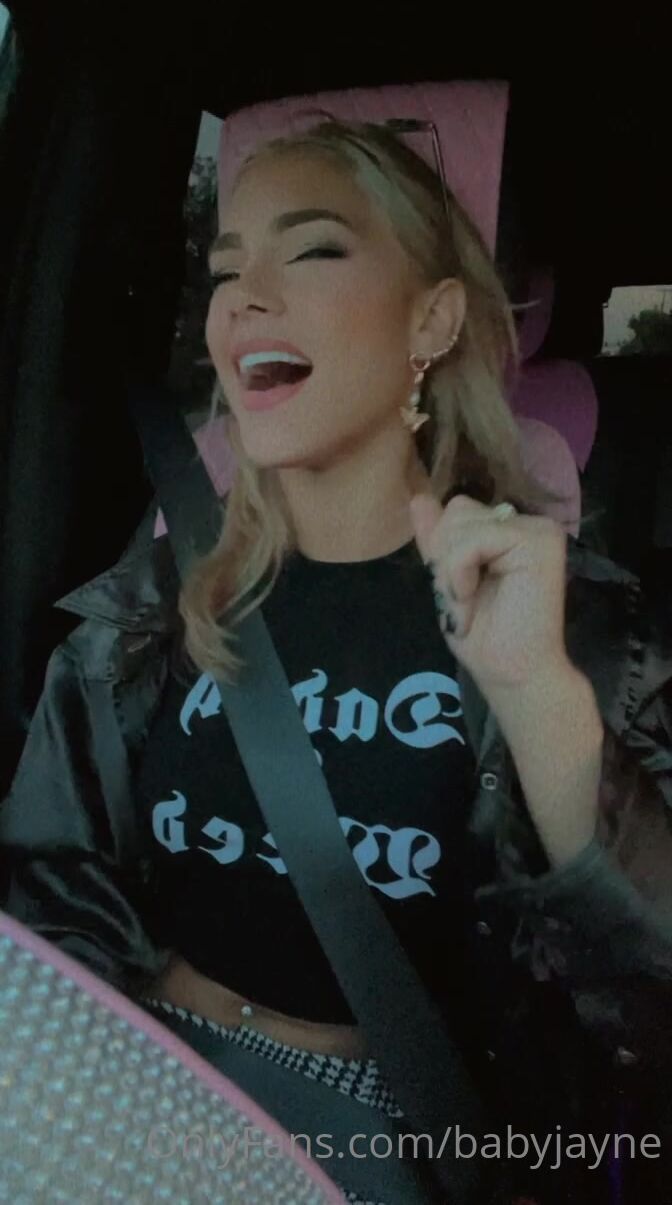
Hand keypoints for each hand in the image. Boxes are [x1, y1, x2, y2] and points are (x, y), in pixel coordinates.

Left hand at [410, 493, 571, 696]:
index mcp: (508, 530)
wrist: (512, 674)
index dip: (443, 552)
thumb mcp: (447, 581)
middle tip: (463, 602)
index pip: (457, 512)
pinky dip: (459, 573)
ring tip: (468, 605)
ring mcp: (538, 528)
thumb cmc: (483, 637)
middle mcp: (527, 523)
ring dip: (450, 572)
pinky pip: (472, 540)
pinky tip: (473, 599)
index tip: (457, 595)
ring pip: (460, 523)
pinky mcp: (540, 540)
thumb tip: (419, 498)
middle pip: (458, 510)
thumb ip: (437, 540)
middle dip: (445, 559)